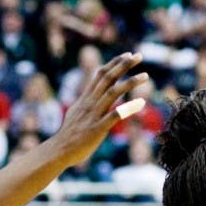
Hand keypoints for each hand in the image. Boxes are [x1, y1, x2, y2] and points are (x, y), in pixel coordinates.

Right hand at [51, 52, 148, 166]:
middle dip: (123, 65)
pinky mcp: (98, 129)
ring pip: (113, 93)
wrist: (59, 150)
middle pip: (108, 78)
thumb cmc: (69, 134)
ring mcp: (94, 115)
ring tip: (145, 75)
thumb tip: (90, 93)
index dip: (115, 63)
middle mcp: (90, 103)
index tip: (128, 55)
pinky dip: (128, 108)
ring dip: (130, 82)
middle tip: (139, 56)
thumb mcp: (75, 112)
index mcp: (86, 98)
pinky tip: (141, 102)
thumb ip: (85, 101)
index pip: (100, 74)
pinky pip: (115, 115)